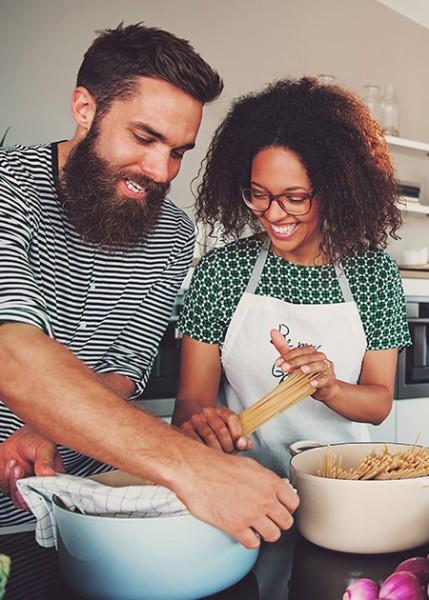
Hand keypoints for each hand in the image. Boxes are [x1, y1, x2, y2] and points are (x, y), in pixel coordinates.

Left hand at [0, 426, 64, 509]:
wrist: (19, 436)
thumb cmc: (37, 439)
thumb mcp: (45, 448)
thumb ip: (45, 462)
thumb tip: (48, 474)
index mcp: (53, 478)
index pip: (52, 495)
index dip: (44, 495)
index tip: (37, 487)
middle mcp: (39, 486)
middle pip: (33, 502)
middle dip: (25, 492)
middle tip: (23, 480)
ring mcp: (24, 487)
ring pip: (18, 499)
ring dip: (14, 483)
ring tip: (16, 466)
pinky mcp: (11, 485)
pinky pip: (6, 491)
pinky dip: (6, 479)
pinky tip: (11, 465)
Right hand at [173, 447, 298, 548]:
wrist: (195, 470)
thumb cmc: (216, 464)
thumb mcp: (248, 465)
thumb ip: (265, 479)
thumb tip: (276, 487)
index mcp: (269, 481)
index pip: (293, 502)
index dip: (287, 507)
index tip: (281, 508)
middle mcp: (264, 498)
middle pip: (286, 522)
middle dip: (278, 521)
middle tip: (269, 518)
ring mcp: (251, 514)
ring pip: (273, 535)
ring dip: (265, 532)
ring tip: (256, 526)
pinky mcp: (236, 527)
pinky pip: (253, 543)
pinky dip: (249, 539)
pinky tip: (244, 531)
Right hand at [179, 407, 252, 452]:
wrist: (197, 425)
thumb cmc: (217, 433)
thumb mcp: (232, 433)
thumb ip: (241, 439)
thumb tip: (244, 443)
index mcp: (222, 411)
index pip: (232, 418)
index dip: (237, 434)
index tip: (238, 444)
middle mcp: (208, 412)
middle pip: (221, 430)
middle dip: (227, 446)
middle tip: (228, 453)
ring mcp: (196, 419)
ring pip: (209, 437)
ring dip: (216, 450)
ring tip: (219, 456)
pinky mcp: (185, 427)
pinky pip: (196, 441)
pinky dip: (204, 451)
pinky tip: (207, 455)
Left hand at [271, 329, 337, 402]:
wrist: (323, 387)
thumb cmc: (309, 373)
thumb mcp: (294, 361)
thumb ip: (284, 349)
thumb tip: (274, 333)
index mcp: (311, 352)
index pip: (299, 351)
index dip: (287, 356)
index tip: (278, 363)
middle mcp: (320, 357)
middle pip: (308, 357)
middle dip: (295, 362)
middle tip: (285, 367)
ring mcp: (326, 368)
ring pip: (320, 365)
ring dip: (311, 367)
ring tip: (302, 370)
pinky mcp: (329, 379)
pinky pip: (325, 379)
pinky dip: (319, 381)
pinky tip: (312, 383)